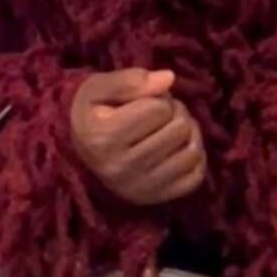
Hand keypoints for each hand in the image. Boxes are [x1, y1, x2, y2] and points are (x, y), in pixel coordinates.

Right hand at [70, 68, 207, 207]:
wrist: (81, 152)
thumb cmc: (93, 113)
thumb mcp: (99, 88)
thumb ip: (131, 80)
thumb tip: (169, 78)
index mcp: (103, 137)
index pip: (159, 108)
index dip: (159, 98)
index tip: (146, 101)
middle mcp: (121, 168)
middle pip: (179, 129)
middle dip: (175, 113)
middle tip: (161, 113)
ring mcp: (140, 187)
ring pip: (192, 153)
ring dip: (189, 133)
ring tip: (172, 128)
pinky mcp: (155, 198)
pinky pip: (195, 177)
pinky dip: (194, 159)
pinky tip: (179, 148)